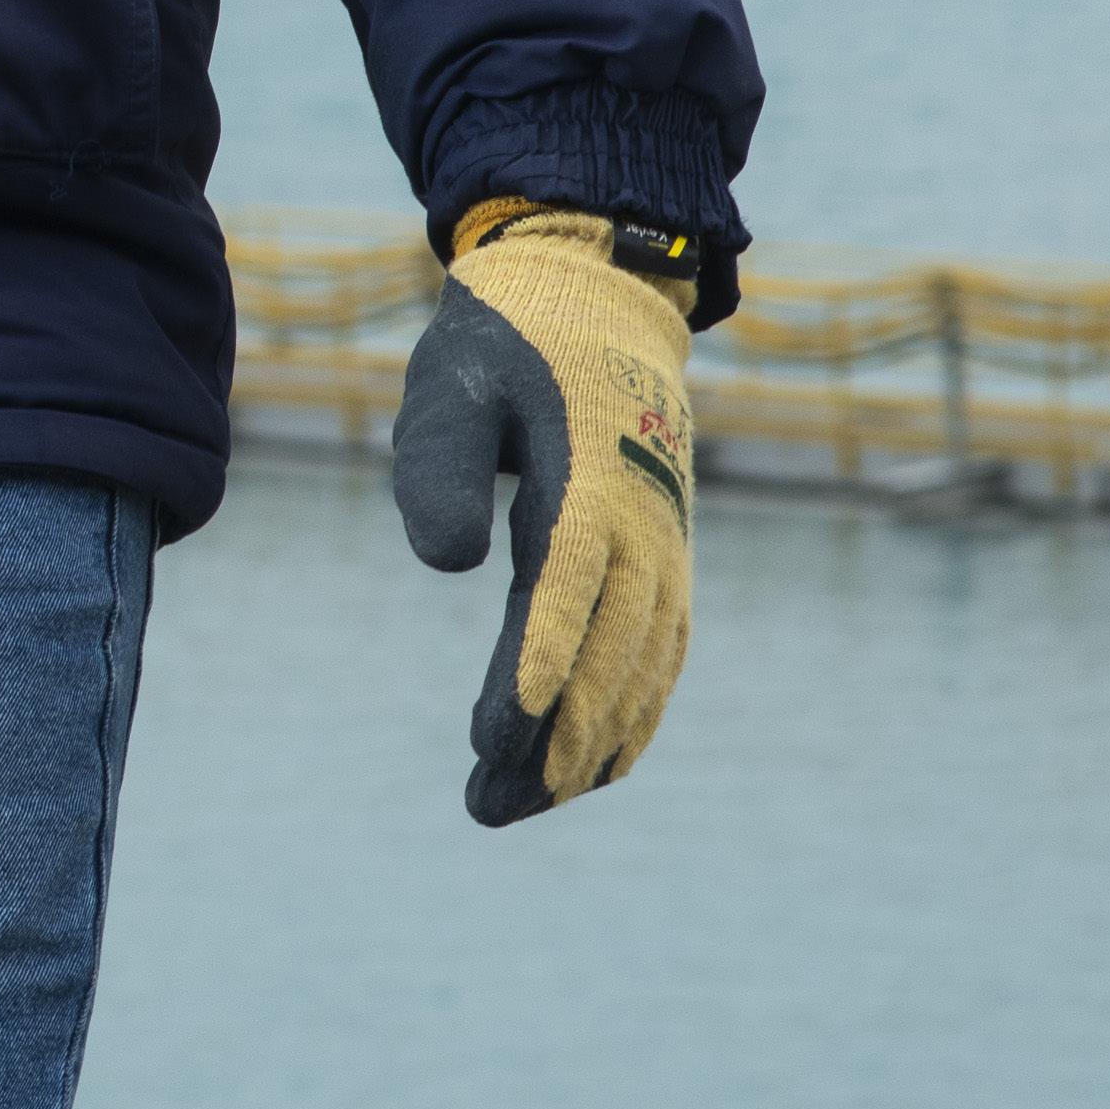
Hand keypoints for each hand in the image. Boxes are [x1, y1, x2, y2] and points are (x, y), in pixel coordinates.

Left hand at [389, 205, 699, 823]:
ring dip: (584, 747)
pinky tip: (589, 770)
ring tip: (515, 806)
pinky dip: (629, 718)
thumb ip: (443, 466)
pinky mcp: (666, 562)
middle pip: (602, 657)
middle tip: (484, 807)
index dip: (530, 675)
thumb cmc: (502, 347)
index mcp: (587, 486)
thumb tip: (448, 564)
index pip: (561, 600)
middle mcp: (643, 530)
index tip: (491, 741)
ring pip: (636, 672)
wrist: (592, 301)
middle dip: (548, 741)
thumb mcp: (451, 386)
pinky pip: (659, 657)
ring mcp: (665, 550)